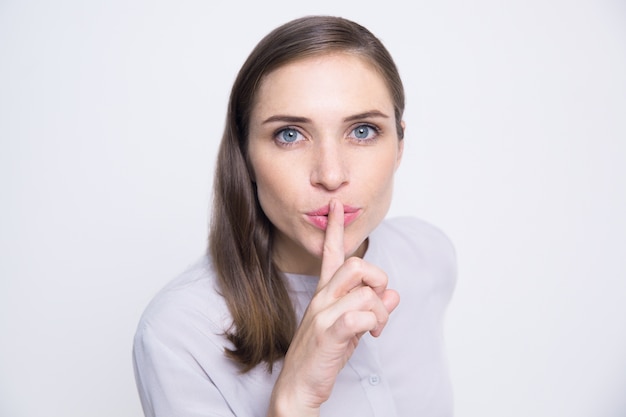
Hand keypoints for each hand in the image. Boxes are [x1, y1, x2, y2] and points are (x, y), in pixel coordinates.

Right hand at [268, 200, 399, 416]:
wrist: (298, 386)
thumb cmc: (323, 355)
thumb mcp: (350, 328)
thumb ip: (370, 309)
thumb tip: (394, 295)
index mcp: (325, 294)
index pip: (331, 255)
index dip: (335, 229)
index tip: (336, 206)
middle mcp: (323, 299)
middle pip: (356, 265)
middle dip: (378, 279)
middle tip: (379, 302)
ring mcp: (324, 315)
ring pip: (366, 292)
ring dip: (381, 312)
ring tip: (376, 329)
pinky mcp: (329, 333)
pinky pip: (361, 316)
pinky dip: (374, 324)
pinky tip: (370, 335)